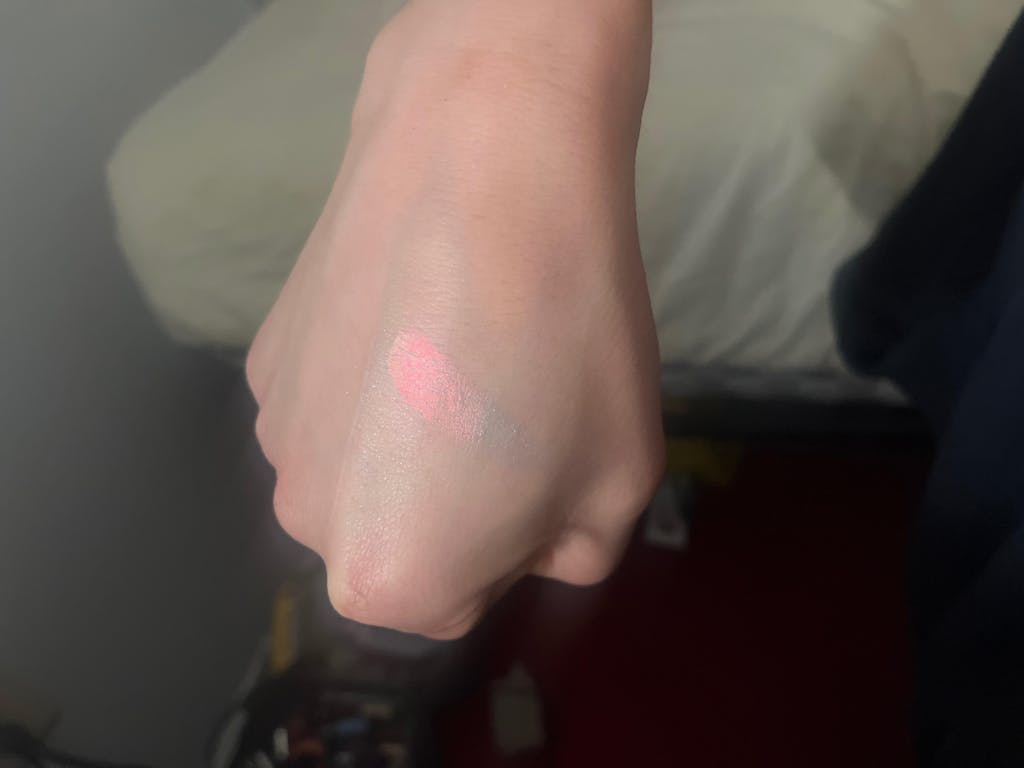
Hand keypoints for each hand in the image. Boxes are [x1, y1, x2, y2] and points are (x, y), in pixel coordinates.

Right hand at [247, 0, 662, 638]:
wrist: (479, 161)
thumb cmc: (566, 341)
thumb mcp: (620, 483)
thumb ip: (576, 555)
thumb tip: (534, 540)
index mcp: (389, 577)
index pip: (467, 599)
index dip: (518, 533)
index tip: (544, 452)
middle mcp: (307, 520)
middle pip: (404, 536)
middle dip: (458, 498)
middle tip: (510, 398)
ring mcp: (272, 432)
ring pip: (366, 467)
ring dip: (410, 436)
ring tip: (464, 341)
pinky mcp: (262, 355)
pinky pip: (338, 401)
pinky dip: (374, 378)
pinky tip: (416, 306)